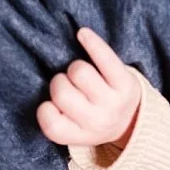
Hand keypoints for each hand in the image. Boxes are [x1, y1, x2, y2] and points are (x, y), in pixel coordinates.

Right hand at [37, 27, 142, 149]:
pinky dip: (92, 42)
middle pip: (62, 91)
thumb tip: (38, 78)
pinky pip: (105, 57)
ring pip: (79, 72)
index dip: (46, 109)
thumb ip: (55, 115)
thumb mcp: (73, 127)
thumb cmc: (91, 117)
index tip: (53, 104)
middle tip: (71, 86)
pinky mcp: (126, 83)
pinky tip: (82, 35)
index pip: (50, 124)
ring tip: (84, 75)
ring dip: (75, 67)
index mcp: (79, 135)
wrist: (132, 119)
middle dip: (60, 82)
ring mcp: (114, 102)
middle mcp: (97, 122)